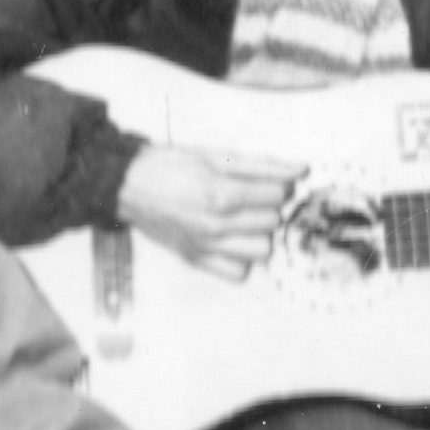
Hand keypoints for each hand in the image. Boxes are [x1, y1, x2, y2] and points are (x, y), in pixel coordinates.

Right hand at [118, 144, 303, 281]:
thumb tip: (301, 169)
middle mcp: (214, 226)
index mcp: (221, 194)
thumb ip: (263, 165)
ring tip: (245, 218)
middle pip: (272, 223)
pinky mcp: (196, 260)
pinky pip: (238, 273)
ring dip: (260, 234)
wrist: (129, 184)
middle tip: (255, 197)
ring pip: (262, 251)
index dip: (280, 185)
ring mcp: (205, 247)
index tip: (270, 181)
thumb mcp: (218, 155)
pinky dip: (242, 258)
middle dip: (270, 207)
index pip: (278, 196)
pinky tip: (233, 238)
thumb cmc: (171, 166)